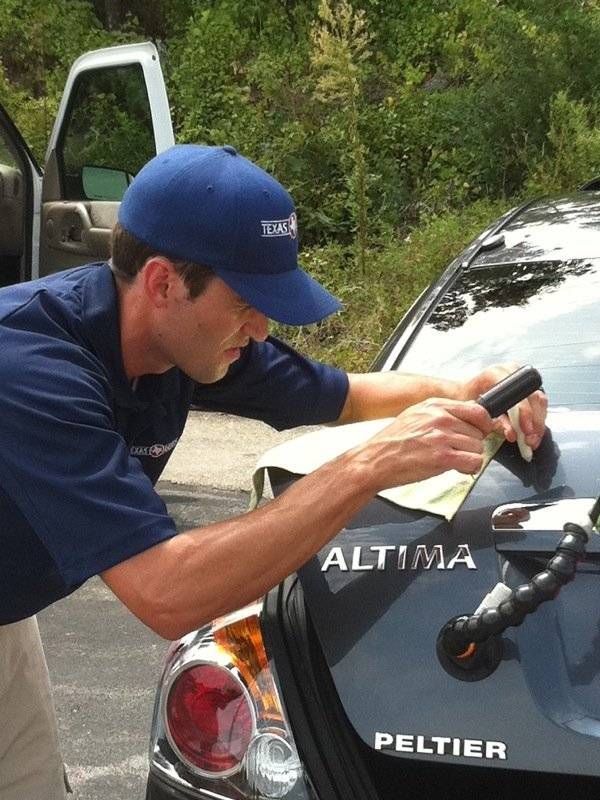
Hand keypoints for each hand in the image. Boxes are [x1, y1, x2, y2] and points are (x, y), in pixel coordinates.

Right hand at [362, 398, 496, 491]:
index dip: (483, 424)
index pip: (477, 410)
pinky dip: (469, 468)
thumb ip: (441, 413)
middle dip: (471, 444)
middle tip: (457, 451)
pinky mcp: (443, 457)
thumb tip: (466, 416)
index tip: (481, 431)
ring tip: (453, 460)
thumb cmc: (392, 442)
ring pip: (478, 448)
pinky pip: (474, 461)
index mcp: (435, 405)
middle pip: (479, 432)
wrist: (375, 460)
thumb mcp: (416, 416)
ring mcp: (442, 437)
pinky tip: (457, 468)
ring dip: (469, 457)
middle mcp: (440, 418)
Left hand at [460, 364, 547, 449]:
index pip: (518, 393)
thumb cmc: (464, 399)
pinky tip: (531, 435)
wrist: (461, 393)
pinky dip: (536, 422)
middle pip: (534, 397)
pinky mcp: (525, 387)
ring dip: (538, 424)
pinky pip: (538, 405)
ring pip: (539, 402)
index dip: (525, 413)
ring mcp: (520, 379)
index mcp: (496, 373)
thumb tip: (512, 433)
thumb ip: (494, 421)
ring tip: (531, 441)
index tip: (526, 430)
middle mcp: (511, 373)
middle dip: (535, 422)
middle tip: (529, 439)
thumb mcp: (474, 410)